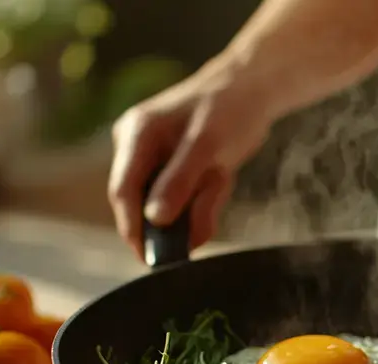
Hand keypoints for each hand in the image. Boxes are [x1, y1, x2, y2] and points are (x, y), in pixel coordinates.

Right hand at [107, 56, 276, 258]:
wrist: (254, 90)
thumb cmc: (228, 107)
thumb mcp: (207, 144)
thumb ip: (180, 181)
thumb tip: (155, 219)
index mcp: (136, 135)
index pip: (123, 191)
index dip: (133, 227)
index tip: (149, 258)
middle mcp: (138, 148)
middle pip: (143, 203)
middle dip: (175, 218)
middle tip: (200, 220)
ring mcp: (156, 161)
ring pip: (170, 206)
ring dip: (198, 204)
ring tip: (219, 177)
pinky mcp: (175, 171)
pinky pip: (187, 201)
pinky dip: (206, 200)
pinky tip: (220, 177)